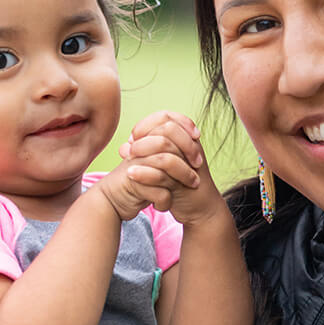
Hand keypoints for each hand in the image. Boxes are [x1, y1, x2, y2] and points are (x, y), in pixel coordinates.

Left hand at [117, 111, 225, 225]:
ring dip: (143, 150)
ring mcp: (189, 164)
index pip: (166, 117)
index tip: (133, 137)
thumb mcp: (161, 165)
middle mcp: (191, 147)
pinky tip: (130, 174)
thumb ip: (145, 153)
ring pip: (166, 148)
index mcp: (187, 138)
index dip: (146, 124)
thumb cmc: (178, 183)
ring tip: (128, 158)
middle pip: (168, 128)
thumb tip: (124, 146)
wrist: (199, 207)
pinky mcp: (184, 183)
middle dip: (145, 134)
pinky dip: (145, 173)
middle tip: (131, 147)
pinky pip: (164, 174)